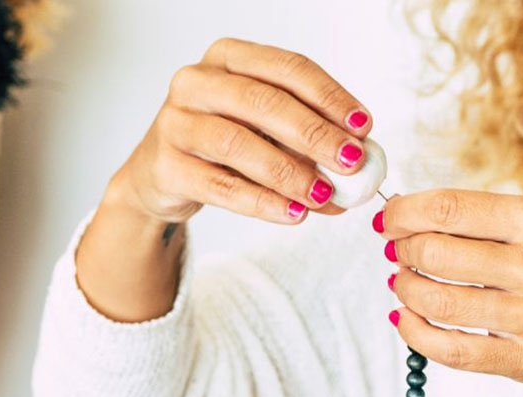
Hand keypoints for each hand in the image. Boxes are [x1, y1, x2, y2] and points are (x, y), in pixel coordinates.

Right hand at [109, 38, 373, 226]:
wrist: (159, 179)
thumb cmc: (218, 148)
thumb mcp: (262, 131)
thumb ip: (304, 140)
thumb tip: (358, 163)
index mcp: (227, 57)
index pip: (287, 69)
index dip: (330, 96)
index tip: (363, 126)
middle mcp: (196, 82)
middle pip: (264, 103)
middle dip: (314, 134)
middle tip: (351, 162)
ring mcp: (175, 123)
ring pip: (239, 144)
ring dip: (288, 173)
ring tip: (322, 195)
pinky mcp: (165, 167)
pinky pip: (220, 186)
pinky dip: (261, 202)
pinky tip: (291, 213)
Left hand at [382, 189, 522, 384]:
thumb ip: (478, 219)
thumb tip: (403, 217)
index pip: (450, 209)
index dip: (404, 214)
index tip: (387, 220)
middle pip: (435, 254)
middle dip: (403, 251)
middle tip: (397, 253)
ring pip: (437, 303)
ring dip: (404, 290)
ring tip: (402, 282)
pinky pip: (449, 350)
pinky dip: (414, 333)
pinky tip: (405, 318)